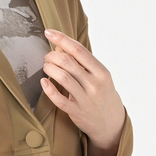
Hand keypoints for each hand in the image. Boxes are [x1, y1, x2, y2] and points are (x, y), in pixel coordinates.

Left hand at [39, 29, 125, 152]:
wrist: (111, 123)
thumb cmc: (102, 94)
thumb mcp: (98, 76)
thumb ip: (81, 62)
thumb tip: (59, 45)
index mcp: (101, 72)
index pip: (79, 50)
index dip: (62, 39)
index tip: (49, 32)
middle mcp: (95, 84)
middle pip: (68, 63)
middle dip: (52, 56)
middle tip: (47, 57)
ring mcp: (86, 99)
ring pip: (62, 78)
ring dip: (49, 69)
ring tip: (46, 67)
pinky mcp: (76, 112)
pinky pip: (59, 99)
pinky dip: (49, 89)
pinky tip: (44, 82)